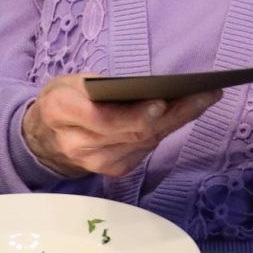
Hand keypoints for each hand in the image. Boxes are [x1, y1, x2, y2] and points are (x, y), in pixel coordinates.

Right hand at [18, 72, 222, 178]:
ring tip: (206, 98)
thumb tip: (146, 88)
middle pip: (134, 132)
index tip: (162, 101)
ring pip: (146, 142)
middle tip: (205, 94)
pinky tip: (187, 112)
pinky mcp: (114, 171)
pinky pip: (146, 149)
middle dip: (173, 113)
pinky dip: (167, 129)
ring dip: (179, 120)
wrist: (45, 138)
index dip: (133, 114)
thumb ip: (101, 86)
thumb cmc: (64, 99)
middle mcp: (79, 144)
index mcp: (62, 113)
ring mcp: (98, 163)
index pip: (102, 120)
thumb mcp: (71, 81)